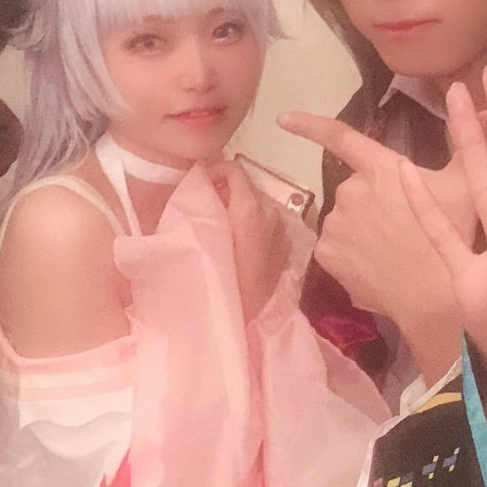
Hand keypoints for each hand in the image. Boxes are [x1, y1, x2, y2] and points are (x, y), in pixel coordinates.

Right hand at [207, 161, 290, 321]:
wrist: (244, 317)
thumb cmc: (217, 279)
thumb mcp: (200, 239)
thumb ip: (201, 207)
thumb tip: (198, 188)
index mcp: (250, 208)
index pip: (235, 169)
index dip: (215, 170)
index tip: (202, 184)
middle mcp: (271, 213)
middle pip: (247, 187)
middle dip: (227, 191)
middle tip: (206, 207)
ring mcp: (283, 229)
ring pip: (259, 205)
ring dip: (241, 209)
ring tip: (222, 227)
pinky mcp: (287, 246)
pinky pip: (269, 224)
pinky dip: (256, 225)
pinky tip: (242, 244)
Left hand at [278, 109, 486, 377]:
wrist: (435, 299)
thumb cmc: (456, 237)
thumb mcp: (468, 188)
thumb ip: (474, 145)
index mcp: (381, 168)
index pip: (340, 137)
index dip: (310, 125)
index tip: (283, 119)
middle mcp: (350, 190)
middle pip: (356, 189)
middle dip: (374, 202)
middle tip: (404, 226)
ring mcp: (335, 224)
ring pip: (346, 221)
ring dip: (362, 230)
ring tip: (395, 252)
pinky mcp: (327, 255)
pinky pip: (336, 248)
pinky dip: (352, 255)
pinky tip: (377, 267)